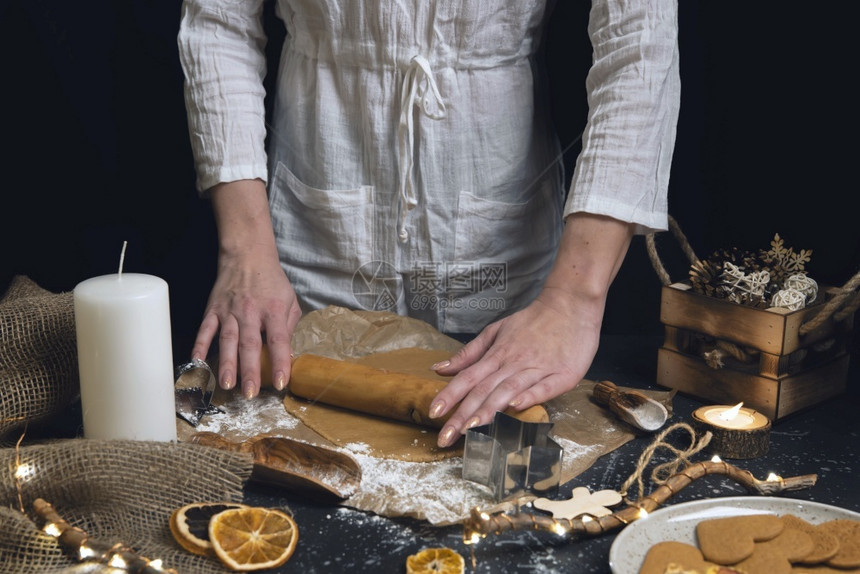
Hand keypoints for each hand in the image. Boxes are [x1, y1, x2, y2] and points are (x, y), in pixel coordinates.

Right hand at [191, 179, 301, 398]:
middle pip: (250, 345)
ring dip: (226, 364)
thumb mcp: (290, 301)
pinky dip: (200, 346)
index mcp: (274, 311)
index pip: (279, 340)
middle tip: (250, 394)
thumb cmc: (272, 281)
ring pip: (227, 341)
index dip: (280, 362)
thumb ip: (289, 326)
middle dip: (250, 371)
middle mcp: (251, 312)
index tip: (281, 383)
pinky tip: (197, 361)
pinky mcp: (213, 310)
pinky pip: (205, 330)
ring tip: (227, 385)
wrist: (247, 255)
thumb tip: (286, 353)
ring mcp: (229, 311)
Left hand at [429, 287, 601, 446]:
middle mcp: (514, 362)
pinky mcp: (562, 374)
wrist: (570, 305)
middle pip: (483, 390)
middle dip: (462, 415)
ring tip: (472, 428)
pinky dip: (529, 396)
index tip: (433, 412)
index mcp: (497, 354)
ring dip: (489, 409)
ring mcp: (538, 368)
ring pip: (509, 390)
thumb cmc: (532, 321)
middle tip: (446, 437)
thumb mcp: (496, 331)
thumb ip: (469, 354)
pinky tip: (515, 407)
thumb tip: (439, 369)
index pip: (468, 378)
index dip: (449, 395)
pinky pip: (544, 387)